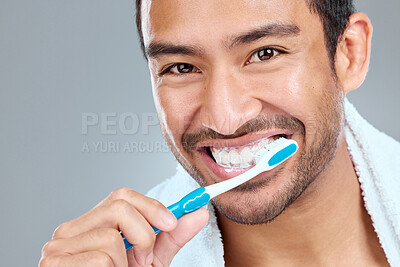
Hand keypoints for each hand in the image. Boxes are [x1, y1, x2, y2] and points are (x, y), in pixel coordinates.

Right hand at [39, 187, 208, 265]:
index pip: (121, 196)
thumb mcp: (150, 258)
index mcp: (92, 224)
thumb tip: (200, 213)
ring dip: (126, 262)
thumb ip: (171, 236)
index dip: (151, 205)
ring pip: (111, 236)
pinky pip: (101, 258)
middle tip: (145, 257)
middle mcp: (71, 229)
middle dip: (144, 232)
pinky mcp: (55, 263)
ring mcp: (58, 246)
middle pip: (118, 205)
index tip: (172, 221)